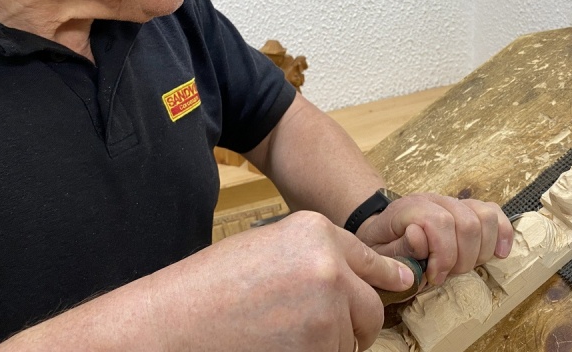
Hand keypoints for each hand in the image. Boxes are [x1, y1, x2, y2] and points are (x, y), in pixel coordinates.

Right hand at [147, 211, 414, 351]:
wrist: (171, 323)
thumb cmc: (212, 286)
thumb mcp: (270, 247)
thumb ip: (320, 255)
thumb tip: (380, 276)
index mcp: (316, 231)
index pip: (370, 261)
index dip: (384, 277)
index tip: (399, 284)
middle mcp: (330, 265)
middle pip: (371, 307)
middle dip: (355, 323)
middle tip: (321, 332)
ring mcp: (327, 310)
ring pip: (353, 340)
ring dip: (332, 345)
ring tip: (284, 336)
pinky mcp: (318, 348)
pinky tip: (280, 346)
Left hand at [355, 193, 513, 285]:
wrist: (383, 230)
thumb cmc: (381, 246)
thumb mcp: (378, 254)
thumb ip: (397, 249)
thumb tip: (418, 236)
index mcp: (409, 208)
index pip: (439, 222)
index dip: (443, 255)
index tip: (434, 277)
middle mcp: (434, 200)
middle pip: (467, 223)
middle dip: (462, 258)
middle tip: (447, 274)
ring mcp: (453, 202)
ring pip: (484, 217)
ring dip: (480, 251)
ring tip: (462, 266)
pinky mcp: (468, 209)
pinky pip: (494, 213)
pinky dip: (502, 234)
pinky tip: (499, 253)